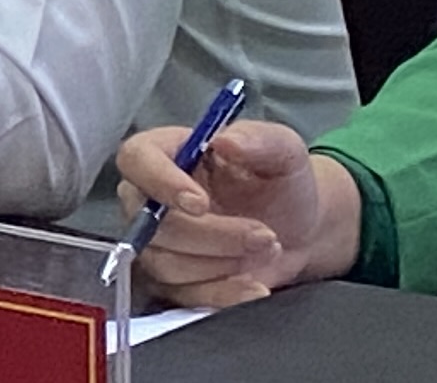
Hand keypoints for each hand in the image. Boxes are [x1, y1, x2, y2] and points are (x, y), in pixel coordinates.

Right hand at [113, 118, 357, 307]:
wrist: (300, 227)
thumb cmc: (282, 181)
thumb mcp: (283, 149)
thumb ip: (257, 140)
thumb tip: (224, 141)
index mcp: (165, 153)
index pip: (136, 161)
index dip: (160, 182)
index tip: (200, 202)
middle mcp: (148, 198)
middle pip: (151, 223)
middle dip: (212, 236)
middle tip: (265, 235)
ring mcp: (157, 243)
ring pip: (166, 263)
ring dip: (223, 264)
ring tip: (268, 249)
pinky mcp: (173, 281)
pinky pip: (184, 296)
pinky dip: (224, 294)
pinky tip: (256, 285)